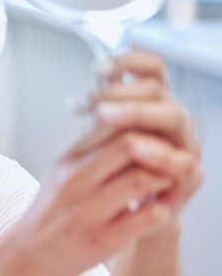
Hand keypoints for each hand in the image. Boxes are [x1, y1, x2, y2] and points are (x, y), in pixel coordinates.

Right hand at [7, 52, 201, 275]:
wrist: (26, 256)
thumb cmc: (50, 211)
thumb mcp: (60, 171)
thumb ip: (88, 148)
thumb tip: (122, 122)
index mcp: (66, 160)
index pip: (110, 122)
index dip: (140, 124)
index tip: (152, 135)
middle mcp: (74, 181)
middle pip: (129, 145)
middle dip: (157, 148)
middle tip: (167, 157)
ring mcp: (88, 211)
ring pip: (141, 179)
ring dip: (163, 180)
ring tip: (165, 184)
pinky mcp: (102, 240)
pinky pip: (145, 218)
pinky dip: (159, 212)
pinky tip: (157, 211)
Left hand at [82, 52, 201, 231]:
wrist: (125, 214)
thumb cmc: (113, 169)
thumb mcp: (100, 136)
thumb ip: (99, 110)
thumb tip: (85, 87)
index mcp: (153, 103)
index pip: (151, 68)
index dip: (128, 61)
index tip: (96, 67)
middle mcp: (171, 118)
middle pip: (156, 90)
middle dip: (118, 91)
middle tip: (87, 102)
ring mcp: (184, 145)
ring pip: (172, 118)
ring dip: (137, 113)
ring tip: (105, 116)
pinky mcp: (189, 176)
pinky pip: (183, 161)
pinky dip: (160, 154)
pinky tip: (137, 149)